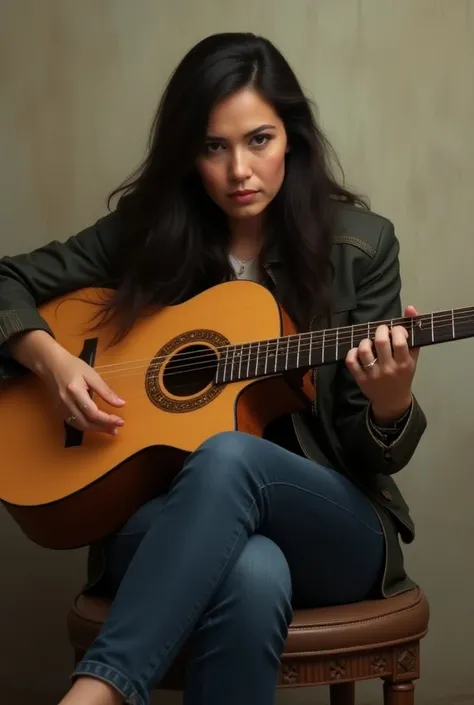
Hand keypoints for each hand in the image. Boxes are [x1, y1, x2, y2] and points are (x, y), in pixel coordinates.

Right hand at [38, 346, 125, 434]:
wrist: (51, 365)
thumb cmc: (73, 366)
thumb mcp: (92, 375)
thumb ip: (106, 391)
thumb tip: (121, 404)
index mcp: (75, 391)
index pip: (93, 412)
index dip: (107, 419)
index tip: (120, 421)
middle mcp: (67, 403)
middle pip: (86, 423)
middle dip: (103, 428)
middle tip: (117, 429)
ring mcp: (61, 408)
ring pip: (79, 425)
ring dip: (95, 429)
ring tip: (110, 430)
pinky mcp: (59, 410)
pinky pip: (74, 423)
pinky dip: (86, 426)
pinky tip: (95, 426)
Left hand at [345, 306, 419, 423]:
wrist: (393, 400)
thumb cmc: (404, 374)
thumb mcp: (413, 357)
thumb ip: (413, 333)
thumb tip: (411, 308)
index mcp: (404, 363)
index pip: (399, 341)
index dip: (397, 330)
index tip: (396, 331)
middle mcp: (388, 369)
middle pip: (380, 342)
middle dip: (380, 330)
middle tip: (381, 332)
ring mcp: (373, 375)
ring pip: (364, 350)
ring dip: (366, 341)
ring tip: (370, 342)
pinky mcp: (360, 379)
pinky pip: (351, 361)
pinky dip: (352, 353)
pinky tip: (358, 352)